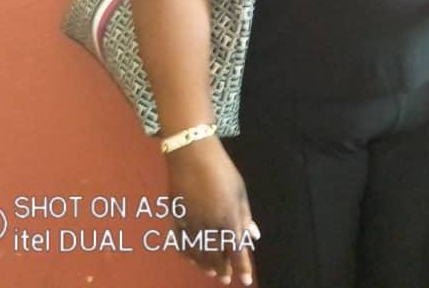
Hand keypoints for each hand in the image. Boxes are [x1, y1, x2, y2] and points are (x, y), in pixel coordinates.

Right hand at [165, 138, 259, 285]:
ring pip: (198, 253)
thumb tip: (252, 236)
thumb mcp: (240, 192)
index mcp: (229, 219)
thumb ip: (245, 216)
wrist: (192, 154)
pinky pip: (181, 242)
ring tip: (211, 272)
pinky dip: (187, 253)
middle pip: (215, 256)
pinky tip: (192, 258)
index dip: (242, 268)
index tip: (245, 281)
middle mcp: (209, 226)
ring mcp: (190, 223)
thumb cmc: (222, 170)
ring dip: (205, 265)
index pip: (236, 251)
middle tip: (225, 277)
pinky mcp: (176, 218)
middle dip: (221, 269)